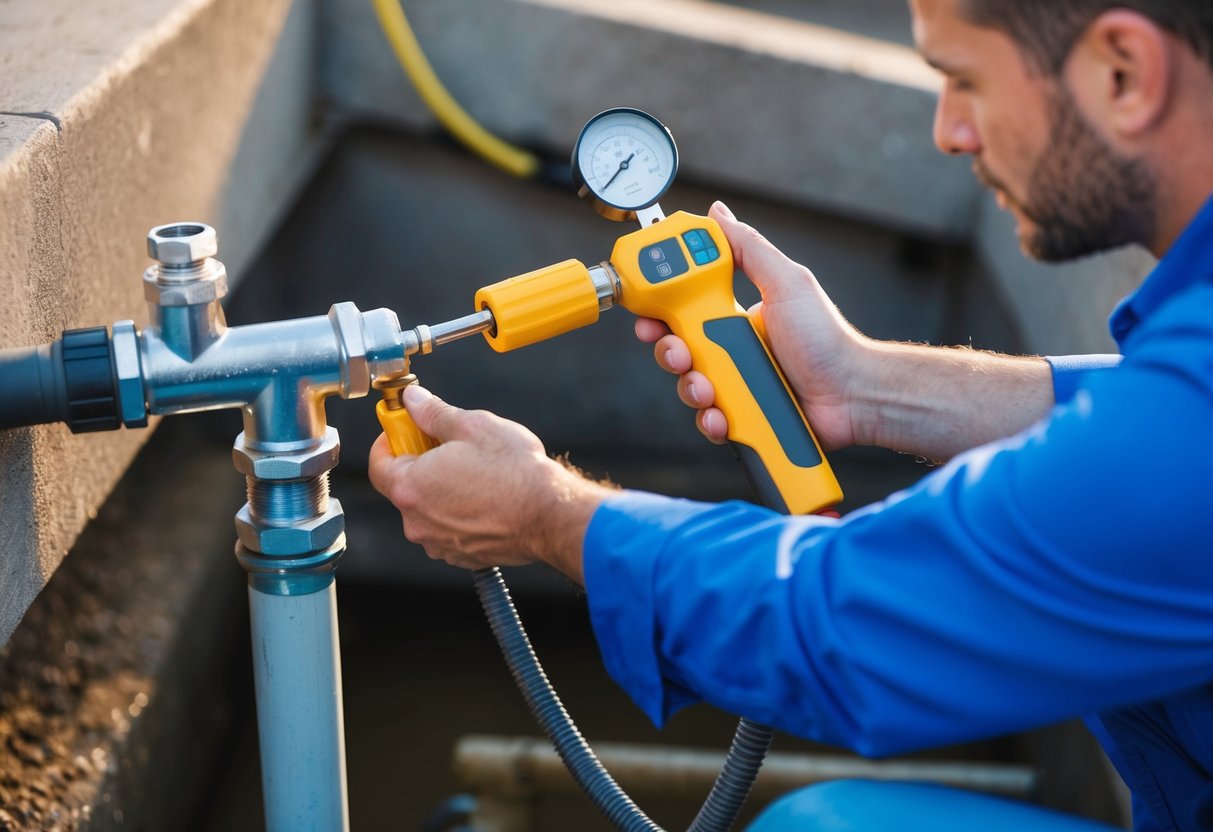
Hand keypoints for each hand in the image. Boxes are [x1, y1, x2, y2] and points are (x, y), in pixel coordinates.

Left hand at [367, 385, 606, 581]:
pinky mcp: (462, 556)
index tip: (406, 429)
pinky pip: (450, 528)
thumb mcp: (473, 427)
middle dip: (423, 463)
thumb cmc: (516, 473)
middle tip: (452, 445)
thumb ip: (433, 413)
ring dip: (443, 489)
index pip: (378, 462)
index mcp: (411, 487)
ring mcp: (439, 544)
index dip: (391, 440)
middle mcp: (417, 522)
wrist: (552, 515)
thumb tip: (413, 401)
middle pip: (406, 485)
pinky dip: (461, 512)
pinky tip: (487, 496)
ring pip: (430, 508)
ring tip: (477, 472)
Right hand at [637, 201, 869, 450]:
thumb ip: (748, 247)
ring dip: (690, 388)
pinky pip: (708, 420)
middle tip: (681, 352)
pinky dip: (709, 420)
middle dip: (670, 352)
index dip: (661, 313)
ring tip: (709, 388)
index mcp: (733, 316)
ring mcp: (735, 385)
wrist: (852, 393)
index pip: (683, 310)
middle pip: (677, 350)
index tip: (650, 315)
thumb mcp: (785, 281)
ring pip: (688, 388)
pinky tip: (721, 416)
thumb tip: (718, 214)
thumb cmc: (826, 338)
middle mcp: (730, 350)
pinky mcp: (741, 417)